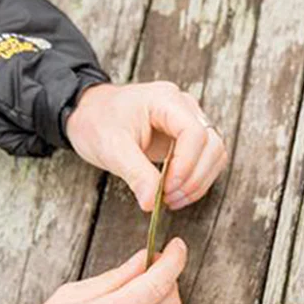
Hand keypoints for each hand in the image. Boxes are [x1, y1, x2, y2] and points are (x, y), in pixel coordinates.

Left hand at [66, 81, 227, 210]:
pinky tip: (177, 193)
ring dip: (199, 180)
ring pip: (214, 152)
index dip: (186, 164)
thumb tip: (152, 203)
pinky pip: (206, 158)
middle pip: (211, 143)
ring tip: (172, 200)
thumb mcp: (110, 147)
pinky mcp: (186, 136)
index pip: (194, 132)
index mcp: (165, 100)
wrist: (88, 112)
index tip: (167, 189)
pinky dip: (197, 179)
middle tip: (169, 199)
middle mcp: (184, 107)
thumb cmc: (97, 121)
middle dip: (194, 176)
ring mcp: (188, 120)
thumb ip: (135, 173)